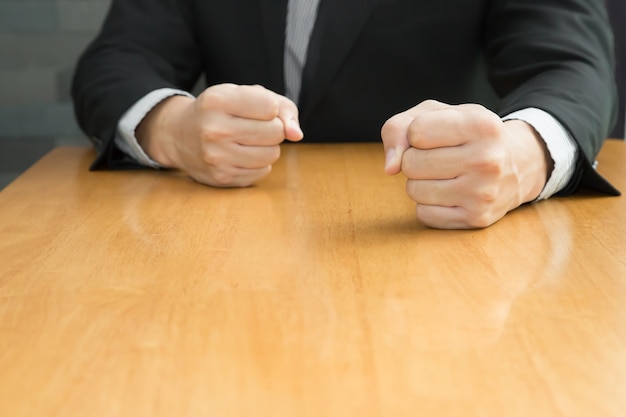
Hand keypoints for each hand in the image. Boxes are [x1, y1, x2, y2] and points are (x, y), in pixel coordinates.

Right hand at [136, 84, 303, 186]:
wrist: (180, 136)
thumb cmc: (221, 111)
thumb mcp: (245, 95)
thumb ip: (282, 107)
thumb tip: (297, 135)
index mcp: (217, 100)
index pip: (271, 107)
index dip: (271, 109)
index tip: (257, 109)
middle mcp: (214, 129)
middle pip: (275, 132)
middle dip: (272, 129)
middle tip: (254, 127)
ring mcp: (216, 156)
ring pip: (272, 154)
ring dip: (267, 148)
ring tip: (248, 141)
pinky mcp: (222, 178)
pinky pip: (262, 172)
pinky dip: (258, 164)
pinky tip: (241, 155)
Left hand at [381, 100, 551, 228]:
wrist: (517, 165)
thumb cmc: (467, 135)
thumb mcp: (439, 114)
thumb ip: (400, 127)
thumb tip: (390, 168)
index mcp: (482, 125)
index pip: (415, 132)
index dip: (417, 134)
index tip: (437, 136)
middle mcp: (487, 159)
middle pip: (410, 163)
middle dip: (415, 159)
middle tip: (440, 158)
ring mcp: (483, 193)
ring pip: (413, 190)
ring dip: (420, 183)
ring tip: (446, 175)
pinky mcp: (476, 218)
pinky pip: (423, 214)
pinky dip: (429, 205)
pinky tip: (450, 194)